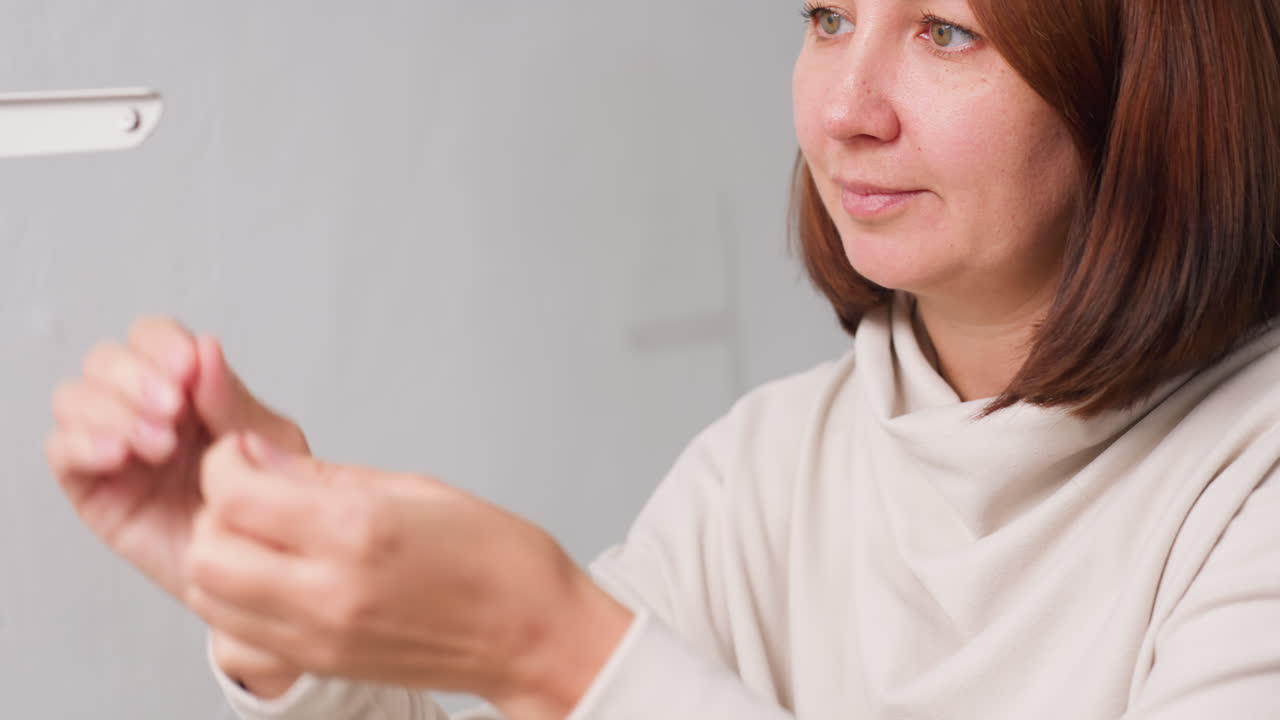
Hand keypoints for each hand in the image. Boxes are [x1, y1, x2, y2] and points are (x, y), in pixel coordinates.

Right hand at [45, 317, 308, 601]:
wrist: (258, 568)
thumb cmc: (266, 504)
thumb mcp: (266, 444)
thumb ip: (233, 401)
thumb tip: (206, 348)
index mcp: (188, 388)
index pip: (153, 338)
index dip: (163, 345)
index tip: (188, 368)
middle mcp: (143, 409)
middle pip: (106, 360)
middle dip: (136, 377)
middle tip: (173, 409)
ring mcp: (114, 445)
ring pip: (76, 398)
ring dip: (113, 410)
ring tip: (159, 444)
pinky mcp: (93, 487)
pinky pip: (62, 452)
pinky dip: (84, 444)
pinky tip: (120, 455)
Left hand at [186, 433, 633, 716]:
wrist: (532, 634)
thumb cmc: (495, 559)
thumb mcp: (414, 487)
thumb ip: (324, 476)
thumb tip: (261, 458)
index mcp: (359, 530)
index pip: (236, 491)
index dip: (229, 461)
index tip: (251, 453)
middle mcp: (330, 590)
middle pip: (207, 550)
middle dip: (215, 509)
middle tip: (251, 490)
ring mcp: (319, 637)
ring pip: (210, 597)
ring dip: (220, 556)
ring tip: (262, 535)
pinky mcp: (318, 664)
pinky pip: (234, 635)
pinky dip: (236, 602)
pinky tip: (273, 577)